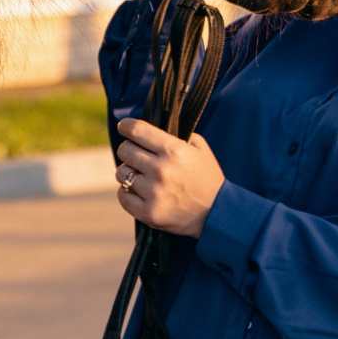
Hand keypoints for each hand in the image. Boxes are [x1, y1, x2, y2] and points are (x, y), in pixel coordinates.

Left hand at [114, 118, 224, 237]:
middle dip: (128, 149)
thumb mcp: (200, 148)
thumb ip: (177, 135)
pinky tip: (138, 191)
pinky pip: (123, 196)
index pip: (137, 130)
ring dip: (128, 172)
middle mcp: (161, 169)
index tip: (124, 126)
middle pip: (125, 150)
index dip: (126, 126)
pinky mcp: (148, 212)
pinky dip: (127, 192)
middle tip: (136, 154)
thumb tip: (151, 130)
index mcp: (174, 150)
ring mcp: (153, 192)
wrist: (216, 212)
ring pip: (121, 173)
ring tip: (141, 175)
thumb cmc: (207, 177)